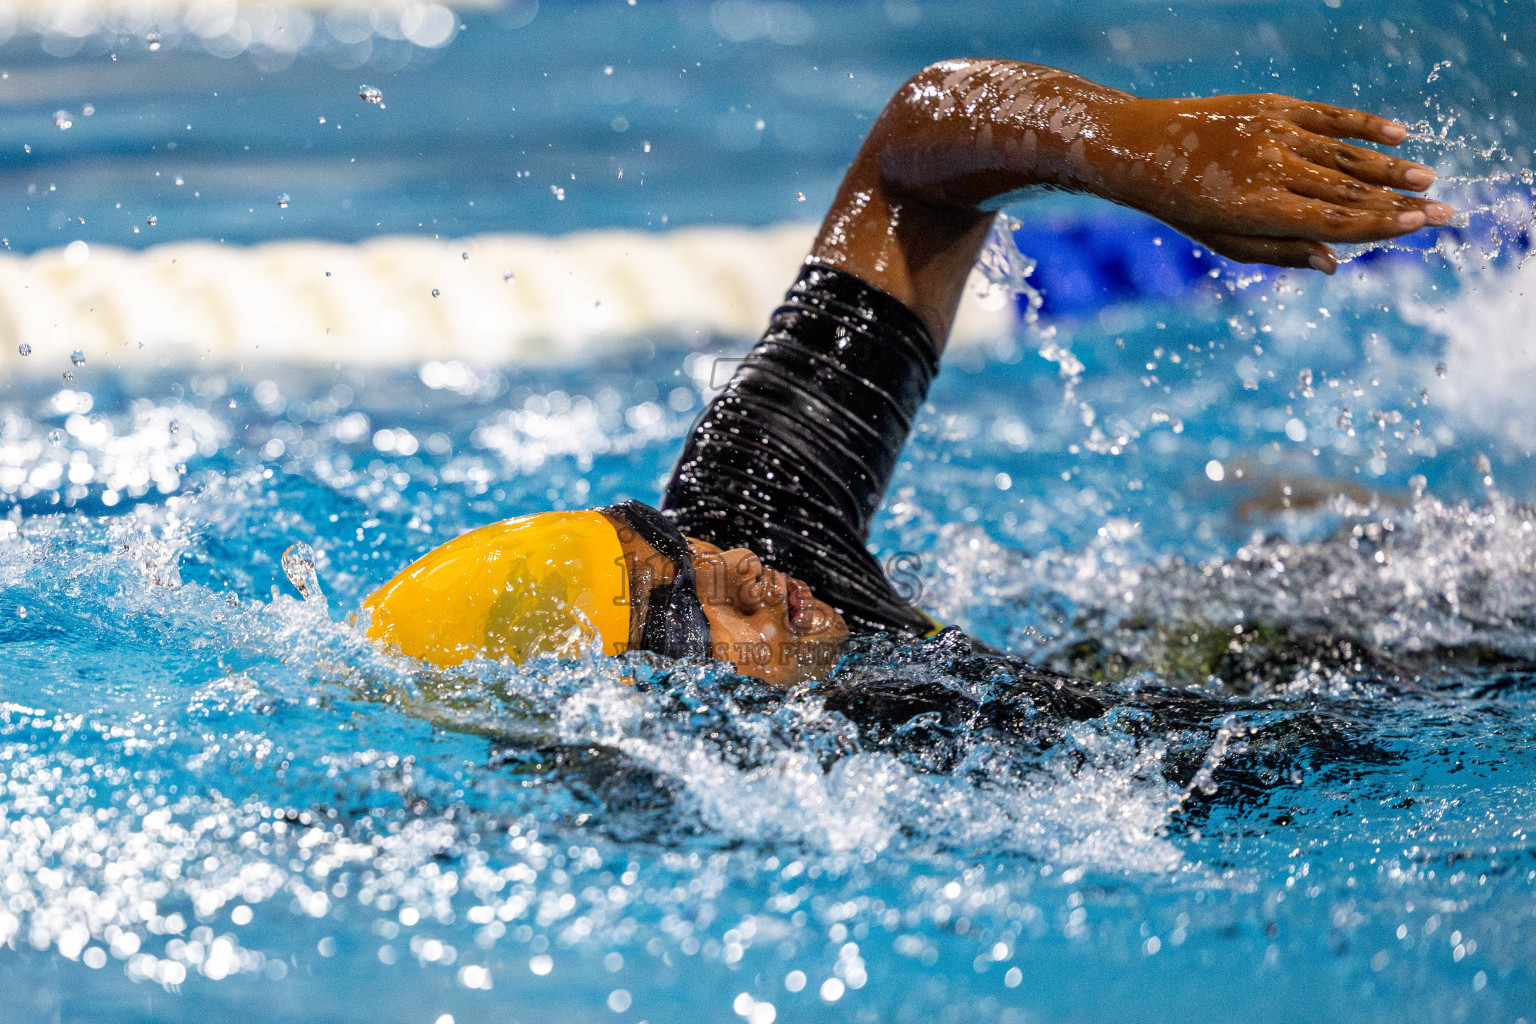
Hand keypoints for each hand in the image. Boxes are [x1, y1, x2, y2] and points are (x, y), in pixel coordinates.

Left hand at [1100, 93, 1451, 272]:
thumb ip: (1280, 252)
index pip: (1334, 221)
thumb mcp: (1223, 241)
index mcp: (1259, 210)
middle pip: (1348, 191)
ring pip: (1344, 154)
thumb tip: (1336, 263)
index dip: (1381, 225)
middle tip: (1445, 212)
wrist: (1138, 148)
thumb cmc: (1181, 205)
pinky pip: (1327, 116)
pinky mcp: (1272, 106)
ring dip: (1389, 169)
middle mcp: (1271, 169)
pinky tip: (1397, 135)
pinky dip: (1363, 125)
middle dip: (1400, 202)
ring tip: (1427, 179)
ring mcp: (1273, 133)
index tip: (1420, 225)